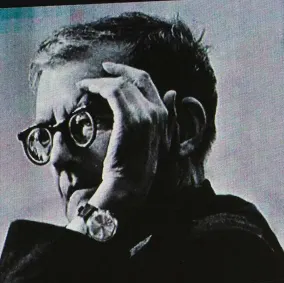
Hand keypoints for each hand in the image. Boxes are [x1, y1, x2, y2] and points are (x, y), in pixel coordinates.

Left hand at [78, 64, 176, 212]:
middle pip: (136, 79)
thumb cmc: (137, 169)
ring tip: (86, 85)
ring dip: (101, 82)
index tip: (113, 71)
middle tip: (101, 70)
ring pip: (121, 84)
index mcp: (164, 116)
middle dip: (118, 70)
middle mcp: (157, 112)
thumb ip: (165, 117)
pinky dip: (97, 87)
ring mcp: (144, 115)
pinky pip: (112, 92)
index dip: (130, 72)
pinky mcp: (128, 119)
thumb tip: (172, 93)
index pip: (147, 82)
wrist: (129, 187)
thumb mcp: (156, 143)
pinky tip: (86, 89)